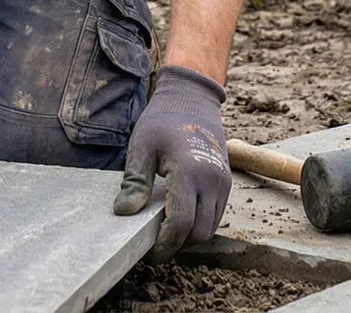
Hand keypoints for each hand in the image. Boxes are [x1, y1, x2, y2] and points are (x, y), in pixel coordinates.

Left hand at [113, 64, 230, 260]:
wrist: (193, 100)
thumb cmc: (163, 121)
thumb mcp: (142, 146)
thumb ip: (135, 181)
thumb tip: (124, 212)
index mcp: (189, 172)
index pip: (181, 223)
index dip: (166, 243)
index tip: (151, 251)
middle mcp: (211, 181)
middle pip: (199, 232)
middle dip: (178, 245)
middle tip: (156, 245)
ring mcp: (222, 183)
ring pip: (210, 228)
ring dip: (190, 237)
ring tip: (167, 233)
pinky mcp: (226, 183)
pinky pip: (216, 215)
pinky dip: (200, 224)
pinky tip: (180, 218)